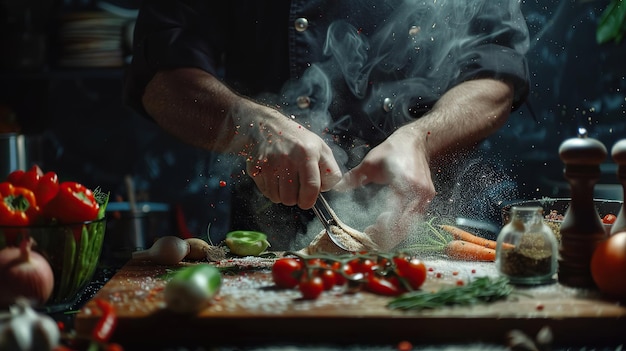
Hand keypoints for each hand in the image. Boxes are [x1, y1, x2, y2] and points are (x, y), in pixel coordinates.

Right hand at [243, 106, 341, 208]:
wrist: (264, 125)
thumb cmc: (295, 139)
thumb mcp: (319, 147)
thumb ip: (330, 169)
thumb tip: (328, 189)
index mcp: (307, 154)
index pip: (311, 187)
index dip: (309, 200)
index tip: (307, 201)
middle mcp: (288, 158)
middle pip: (291, 198)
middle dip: (294, 198)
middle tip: (295, 187)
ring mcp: (270, 163)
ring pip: (277, 198)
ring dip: (281, 194)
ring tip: (284, 180)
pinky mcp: (256, 167)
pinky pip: (265, 192)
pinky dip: (270, 189)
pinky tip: (273, 176)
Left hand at [334, 130, 435, 249]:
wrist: (417, 142)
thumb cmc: (392, 150)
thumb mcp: (370, 163)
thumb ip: (353, 178)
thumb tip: (336, 188)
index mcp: (404, 184)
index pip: (395, 214)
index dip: (383, 228)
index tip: (368, 232)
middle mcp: (418, 194)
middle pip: (405, 225)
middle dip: (387, 236)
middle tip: (369, 239)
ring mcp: (425, 197)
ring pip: (411, 225)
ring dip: (394, 233)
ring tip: (375, 234)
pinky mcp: (427, 199)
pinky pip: (414, 219)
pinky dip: (401, 226)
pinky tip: (387, 226)